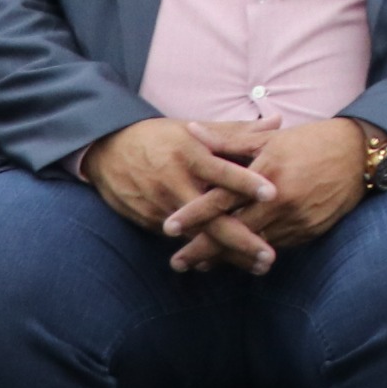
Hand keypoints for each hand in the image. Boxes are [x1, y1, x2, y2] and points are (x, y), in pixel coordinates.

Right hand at [83, 117, 279, 261]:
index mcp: (190, 154)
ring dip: (226, 254)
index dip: (246, 182)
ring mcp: (161, 205)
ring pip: (198, 235)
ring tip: (256, 266)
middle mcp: (175, 182)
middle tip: (269, 256)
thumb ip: (238, 131)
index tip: (273, 193)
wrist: (107, 150)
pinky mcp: (149, 221)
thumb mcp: (195, 129)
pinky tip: (225, 263)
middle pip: (210, 215)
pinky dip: (202, 252)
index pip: (222, 170)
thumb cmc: (161, 138)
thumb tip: (278, 121)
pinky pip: (181, 240)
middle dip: (240, 239)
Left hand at [167, 118, 372, 272]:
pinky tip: (237, 259)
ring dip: (226, 257)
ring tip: (201, 266)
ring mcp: (296, 219)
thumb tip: (192, 131)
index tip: (169, 226)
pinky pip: (276, 246)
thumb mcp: (269, 138)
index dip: (194, 213)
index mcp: (266, 173)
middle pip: (233, 230)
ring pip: (253, 245)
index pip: (222, 198)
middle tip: (177, 263)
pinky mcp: (309, 232)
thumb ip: (228, 140)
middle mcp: (280, 200)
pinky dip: (254, 253)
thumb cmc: (312, 141)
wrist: (360, 156)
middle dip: (203, 249)